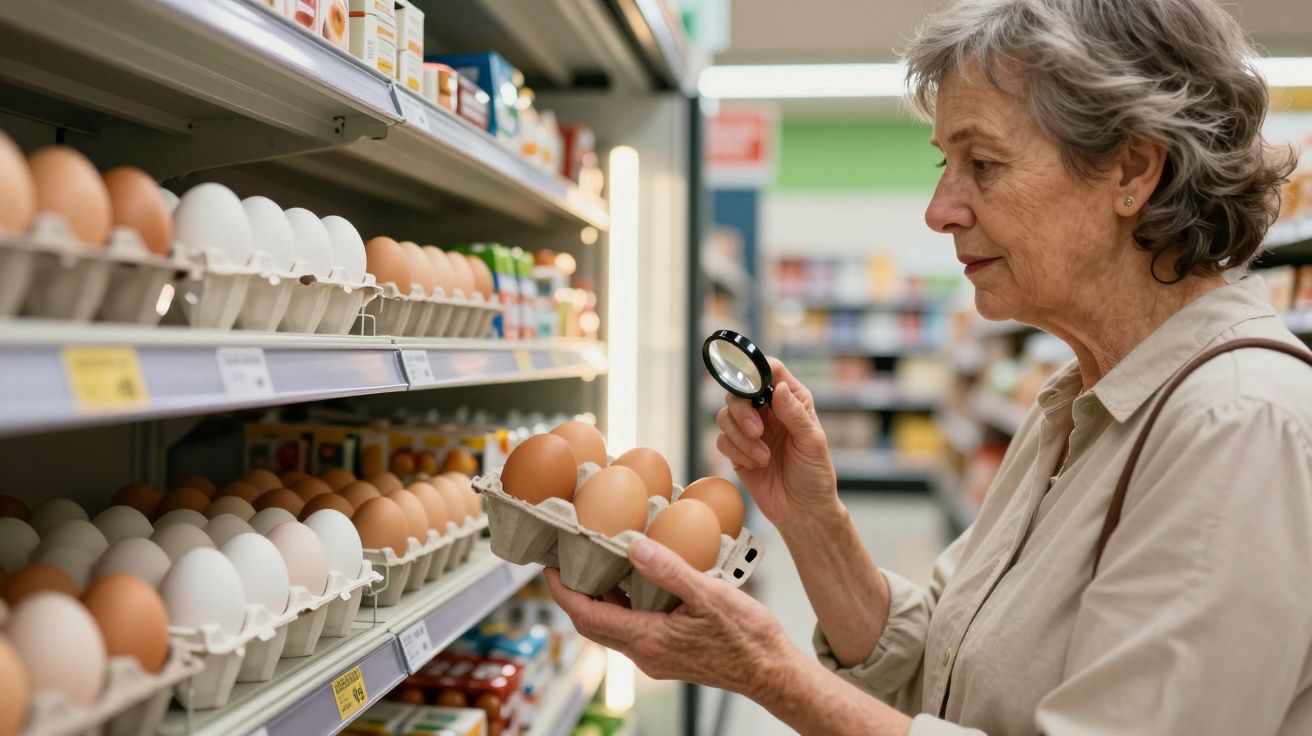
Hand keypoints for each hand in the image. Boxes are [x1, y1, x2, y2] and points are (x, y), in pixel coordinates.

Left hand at [545, 537, 799, 699]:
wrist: (772, 672)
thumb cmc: (748, 638)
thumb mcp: (709, 596)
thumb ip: (669, 571)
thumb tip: (633, 547)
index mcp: (648, 639)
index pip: (587, 616)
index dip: (563, 592)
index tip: (549, 567)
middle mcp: (645, 653)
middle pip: (593, 623)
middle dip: (574, 593)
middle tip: (566, 560)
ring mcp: (656, 657)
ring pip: (613, 626)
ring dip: (599, 598)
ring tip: (596, 562)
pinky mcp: (668, 654)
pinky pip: (633, 627)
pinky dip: (624, 604)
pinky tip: (637, 580)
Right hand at [715, 357, 837, 524]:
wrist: (802, 511)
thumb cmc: (815, 475)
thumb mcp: (812, 443)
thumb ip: (796, 414)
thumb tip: (779, 389)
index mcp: (791, 401)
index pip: (770, 371)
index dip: (756, 371)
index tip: (752, 388)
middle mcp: (769, 412)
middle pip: (738, 392)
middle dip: (743, 412)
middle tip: (757, 432)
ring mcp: (751, 431)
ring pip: (725, 415)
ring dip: (740, 437)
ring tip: (763, 457)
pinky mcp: (737, 451)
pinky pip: (722, 440)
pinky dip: (736, 452)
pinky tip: (756, 465)